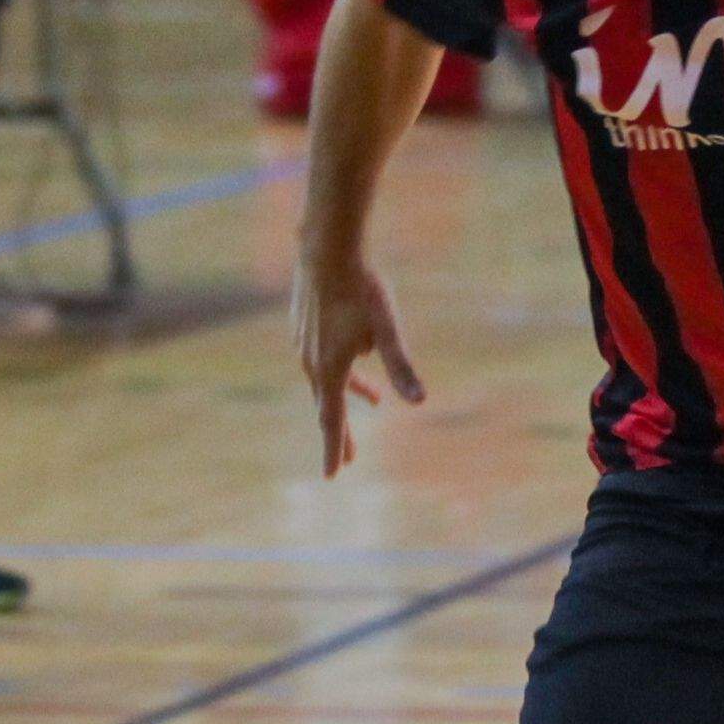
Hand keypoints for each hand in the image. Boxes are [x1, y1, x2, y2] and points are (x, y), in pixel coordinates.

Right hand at [293, 254, 422, 475]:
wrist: (327, 247)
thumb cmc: (361, 288)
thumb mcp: (388, 330)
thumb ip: (401, 367)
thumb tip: (420, 402)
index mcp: (329, 369)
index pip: (331, 421)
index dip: (334, 449)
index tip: (332, 476)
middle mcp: (311, 361)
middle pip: (326, 406)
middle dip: (340, 433)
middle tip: (348, 459)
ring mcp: (304, 342)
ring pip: (326, 379)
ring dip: (347, 395)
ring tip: (373, 400)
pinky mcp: (303, 325)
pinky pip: (322, 357)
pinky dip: (341, 368)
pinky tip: (358, 351)